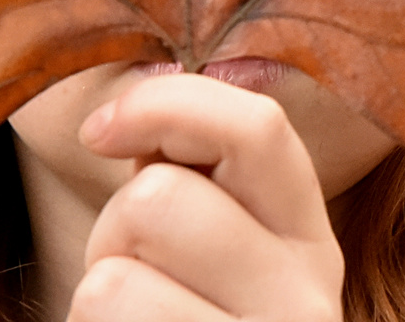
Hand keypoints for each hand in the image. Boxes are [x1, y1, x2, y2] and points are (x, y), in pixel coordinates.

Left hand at [68, 72, 344, 321]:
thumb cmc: (188, 315)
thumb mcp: (217, 243)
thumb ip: (194, 173)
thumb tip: (131, 109)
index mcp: (309, 238)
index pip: (259, 126)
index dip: (166, 104)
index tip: (101, 131)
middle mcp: (304, 303)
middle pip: (161, 201)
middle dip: (113, 223)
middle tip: (130, 265)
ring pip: (112, 282)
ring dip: (95, 294)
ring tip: (132, 320)